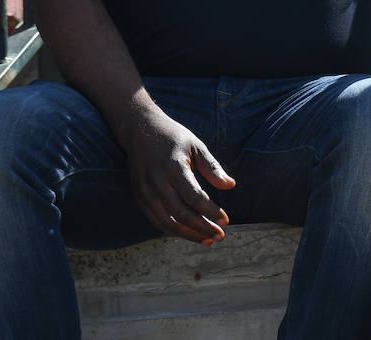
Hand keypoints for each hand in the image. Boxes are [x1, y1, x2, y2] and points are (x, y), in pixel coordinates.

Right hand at [121, 105, 235, 244]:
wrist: (140, 130)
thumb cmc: (174, 137)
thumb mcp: (196, 145)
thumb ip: (212, 167)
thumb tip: (231, 185)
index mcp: (174, 167)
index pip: (194, 197)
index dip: (211, 211)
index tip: (226, 220)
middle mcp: (157, 182)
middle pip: (181, 214)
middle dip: (203, 228)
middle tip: (220, 236)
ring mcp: (146, 192)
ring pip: (167, 222)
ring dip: (188, 235)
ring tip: (207, 240)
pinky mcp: (140, 197)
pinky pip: (156, 220)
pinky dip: (173, 231)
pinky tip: (189, 233)